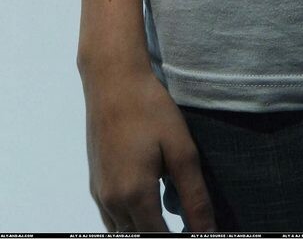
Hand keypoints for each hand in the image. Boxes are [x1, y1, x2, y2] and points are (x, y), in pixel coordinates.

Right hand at [82, 58, 217, 232]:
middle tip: (186, 221)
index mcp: (135, 195)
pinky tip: (148, 200)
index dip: (180, 237)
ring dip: (144, 227)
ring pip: (123, 230)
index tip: (197, 229)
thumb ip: (195, 196)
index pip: (158, 238)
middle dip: (161, 233)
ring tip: (169, 214)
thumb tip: (207, 231)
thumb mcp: (181, 150)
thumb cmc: (150, 109)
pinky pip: (111, 217)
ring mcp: (100, 192)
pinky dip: (130, 218)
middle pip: (138, 236)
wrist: (113, 79)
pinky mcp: (95, 182)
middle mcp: (112, 201)